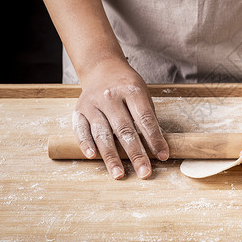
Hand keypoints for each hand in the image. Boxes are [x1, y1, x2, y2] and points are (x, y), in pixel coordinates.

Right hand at [72, 58, 168, 179]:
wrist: (102, 68)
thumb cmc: (127, 86)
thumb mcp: (143, 94)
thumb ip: (148, 118)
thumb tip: (158, 147)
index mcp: (132, 91)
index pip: (145, 119)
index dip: (154, 139)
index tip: (162, 156)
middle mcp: (111, 97)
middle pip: (125, 129)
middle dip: (136, 153)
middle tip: (144, 172)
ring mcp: (93, 104)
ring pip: (102, 133)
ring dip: (111, 156)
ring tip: (119, 174)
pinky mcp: (79, 110)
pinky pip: (80, 129)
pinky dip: (85, 143)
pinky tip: (92, 156)